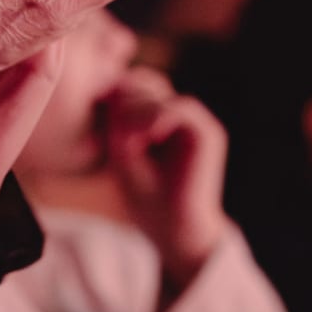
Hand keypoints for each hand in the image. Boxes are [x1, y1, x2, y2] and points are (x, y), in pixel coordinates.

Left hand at [103, 67, 228, 291]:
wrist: (174, 229)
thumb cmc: (145, 195)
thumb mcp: (121, 150)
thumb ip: (119, 117)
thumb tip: (119, 83)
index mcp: (155, 115)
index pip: (132, 83)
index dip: (113, 97)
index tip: (104, 127)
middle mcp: (176, 113)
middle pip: (143, 81)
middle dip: (123, 106)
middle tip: (118, 138)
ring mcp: (193, 121)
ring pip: (159, 93)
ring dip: (137, 114)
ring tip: (131, 142)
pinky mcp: (207, 132)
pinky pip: (182, 108)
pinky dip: (160, 117)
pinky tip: (148, 137)